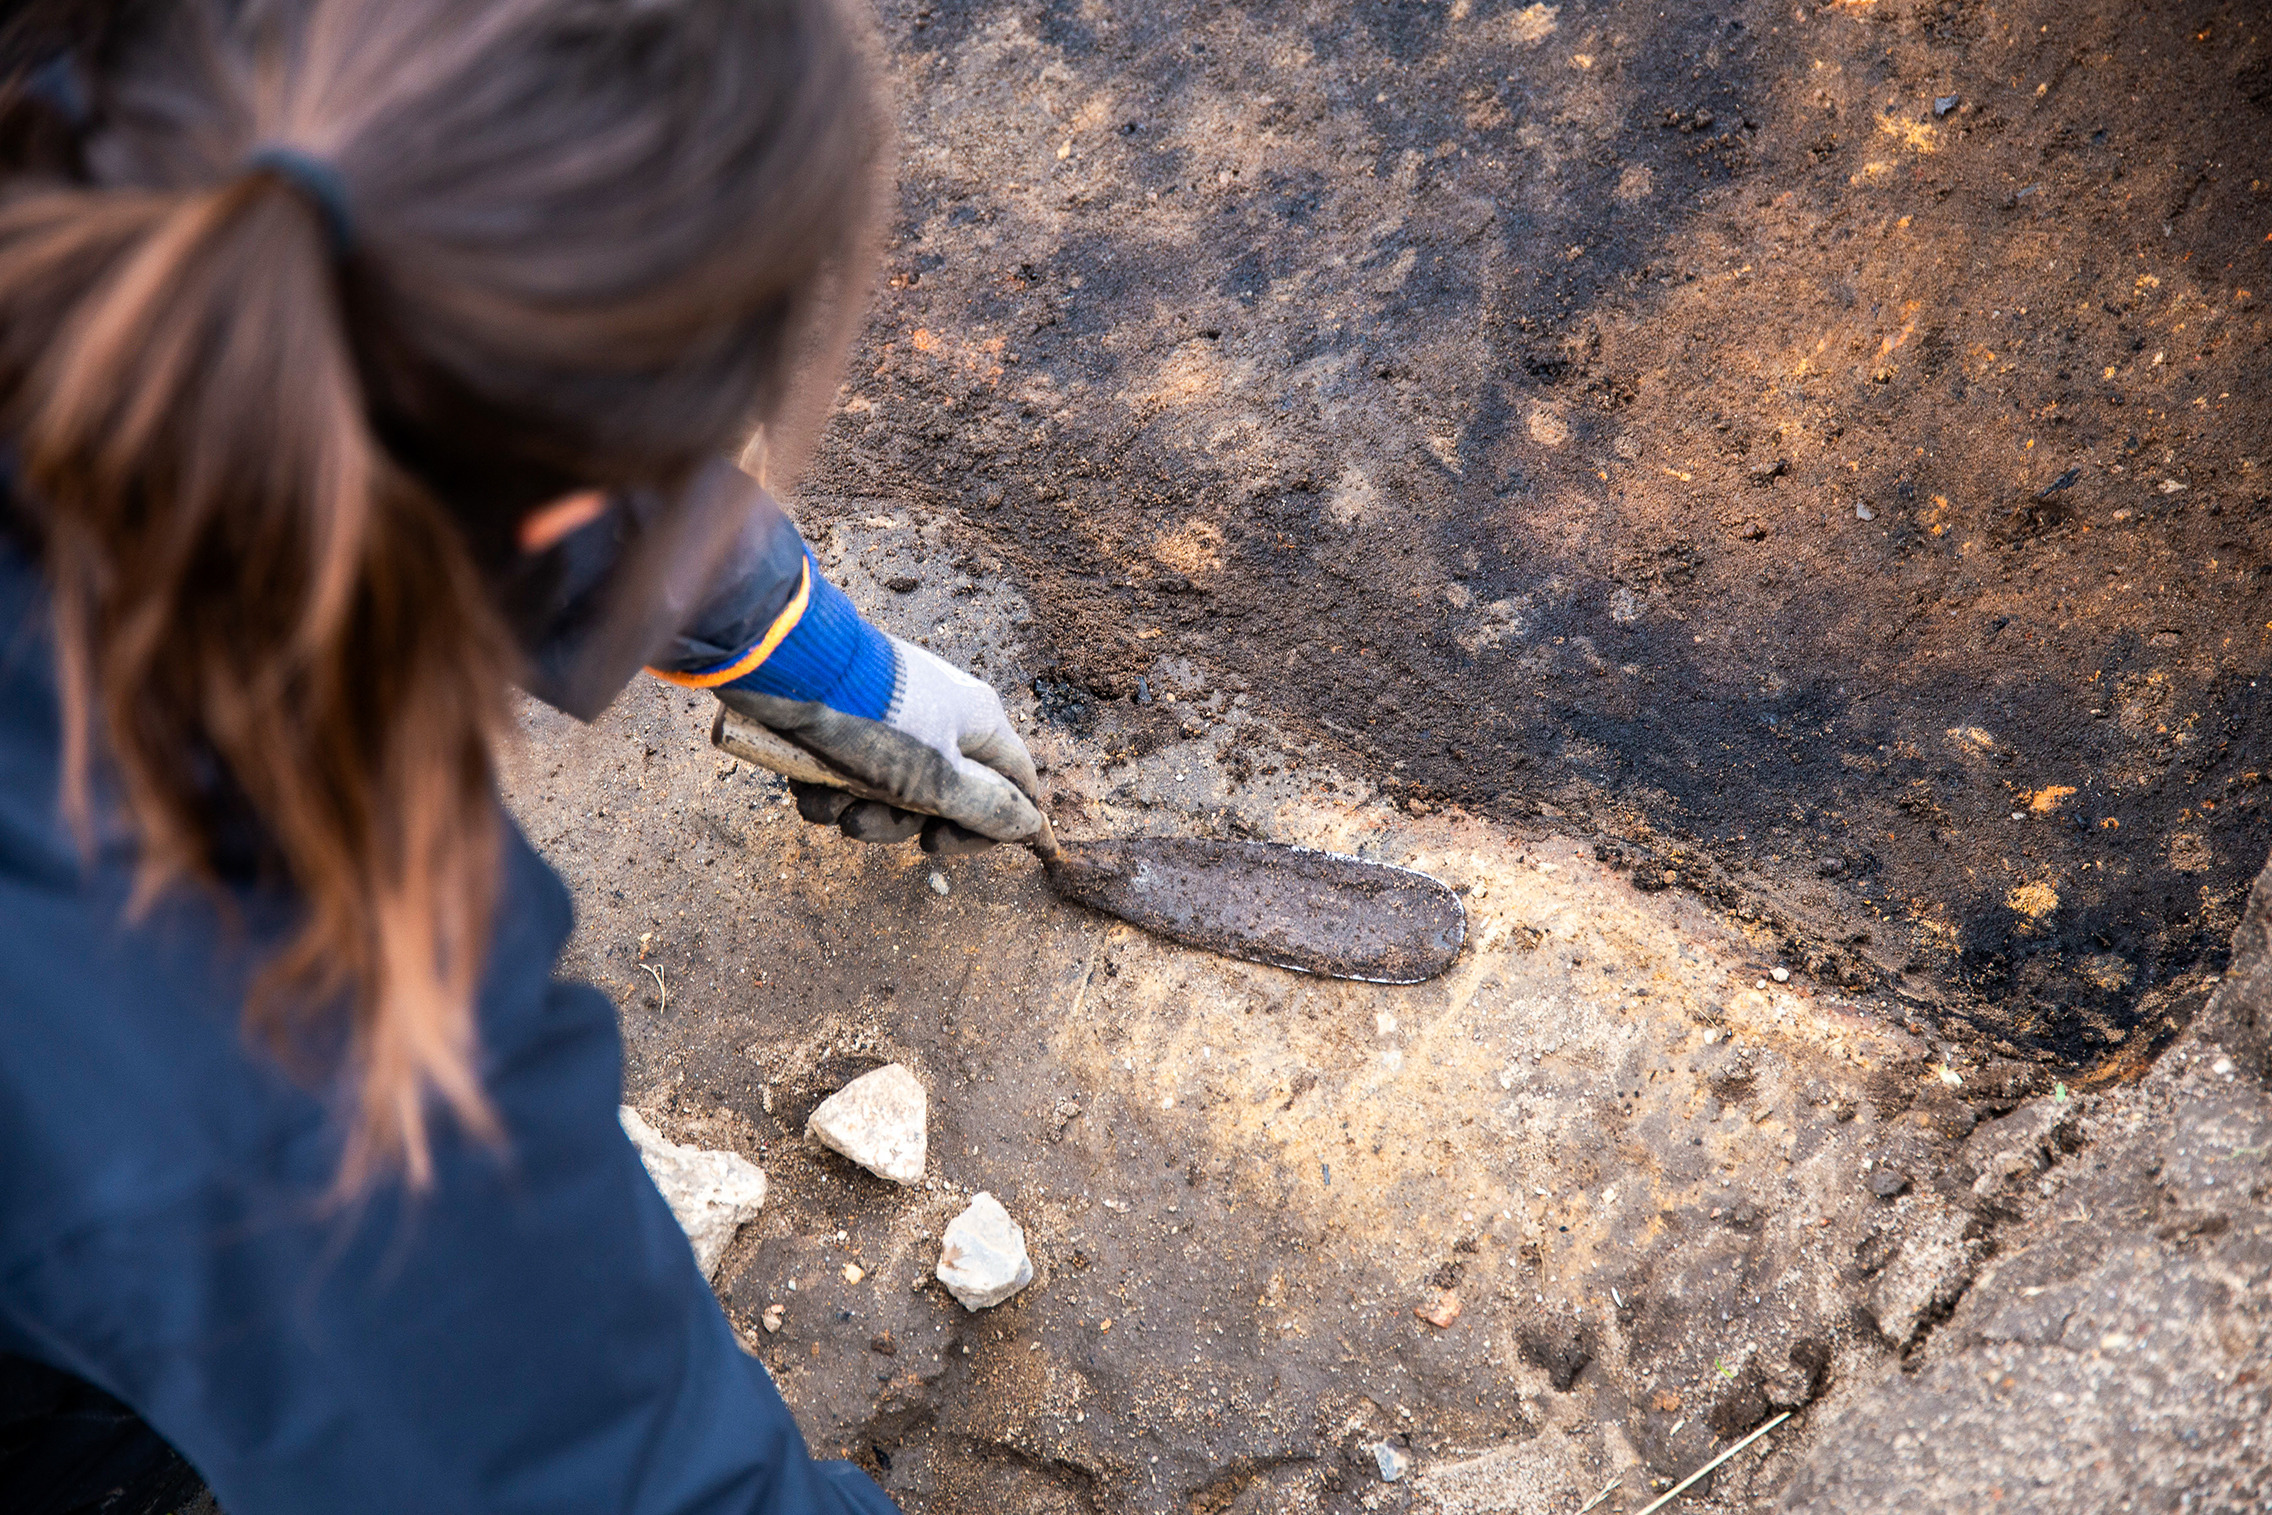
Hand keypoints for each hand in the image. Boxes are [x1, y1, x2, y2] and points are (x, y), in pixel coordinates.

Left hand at [718, 636, 1043, 853]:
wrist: (792, 668)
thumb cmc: (877, 724)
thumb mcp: (939, 780)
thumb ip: (988, 809)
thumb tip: (1031, 828)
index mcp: (979, 721)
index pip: (1014, 783)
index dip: (987, 824)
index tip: (941, 845)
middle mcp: (944, 715)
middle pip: (941, 795)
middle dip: (897, 821)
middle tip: (866, 824)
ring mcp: (897, 715)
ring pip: (890, 788)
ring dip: (856, 808)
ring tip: (828, 804)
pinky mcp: (853, 716)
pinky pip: (853, 769)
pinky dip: (831, 787)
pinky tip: (807, 785)